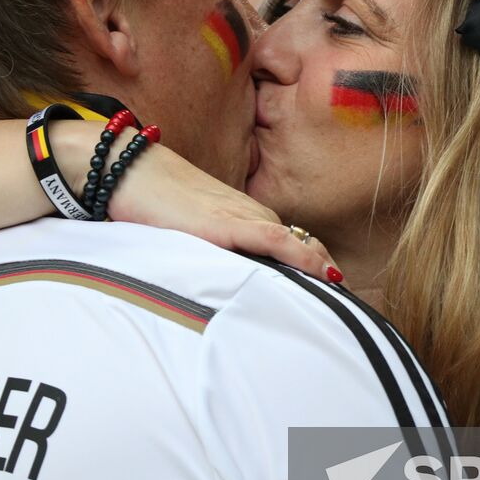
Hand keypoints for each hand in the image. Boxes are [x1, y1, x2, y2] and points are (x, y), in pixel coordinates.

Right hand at [107, 143, 340, 282]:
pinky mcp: (228, 224)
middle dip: (328, 277)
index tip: (338, 298)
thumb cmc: (154, 201)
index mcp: (247, 217)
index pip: (295, 246)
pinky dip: (304, 258)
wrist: (129, 170)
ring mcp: (244, 217)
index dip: (319, 270)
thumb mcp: (192, 230)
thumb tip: (228, 279)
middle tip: (350, 310)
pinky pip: (277, 243)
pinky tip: (325, 275)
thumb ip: (214, 249)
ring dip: (324, 272)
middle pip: (304, 248)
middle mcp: (254, 215)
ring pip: (298, 246)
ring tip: (347, 303)